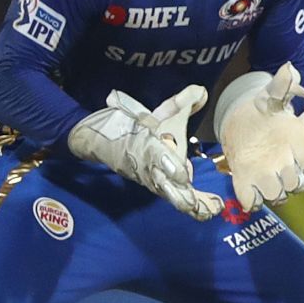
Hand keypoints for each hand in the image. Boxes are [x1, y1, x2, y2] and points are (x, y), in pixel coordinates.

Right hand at [68, 86, 223, 220]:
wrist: (98, 139)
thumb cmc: (130, 126)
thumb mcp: (155, 112)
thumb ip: (179, 103)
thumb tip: (201, 91)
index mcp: (144, 145)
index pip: (156, 156)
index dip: (169, 165)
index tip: (182, 174)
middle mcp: (146, 165)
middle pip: (162, 182)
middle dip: (178, 193)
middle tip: (195, 203)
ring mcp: (149, 178)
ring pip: (166, 193)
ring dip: (184, 202)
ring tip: (204, 211)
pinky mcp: (152, 185)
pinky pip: (170, 196)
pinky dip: (185, 204)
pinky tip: (203, 211)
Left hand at [216, 63, 303, 210]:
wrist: (244, 123)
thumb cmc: (264, 111)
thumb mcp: (271, 96)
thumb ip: (281, 86)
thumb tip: (289, 68)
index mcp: (299, 144)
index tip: (295, 150)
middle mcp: (288, 164)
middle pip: (297, 182)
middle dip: (290, 179)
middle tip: (279, 165)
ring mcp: (269, 177)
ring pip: (278, 195)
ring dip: (272, 191)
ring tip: (263, 178)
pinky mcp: (248, 184)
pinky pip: (253, 201)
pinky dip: (251, 199)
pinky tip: (246, 188)